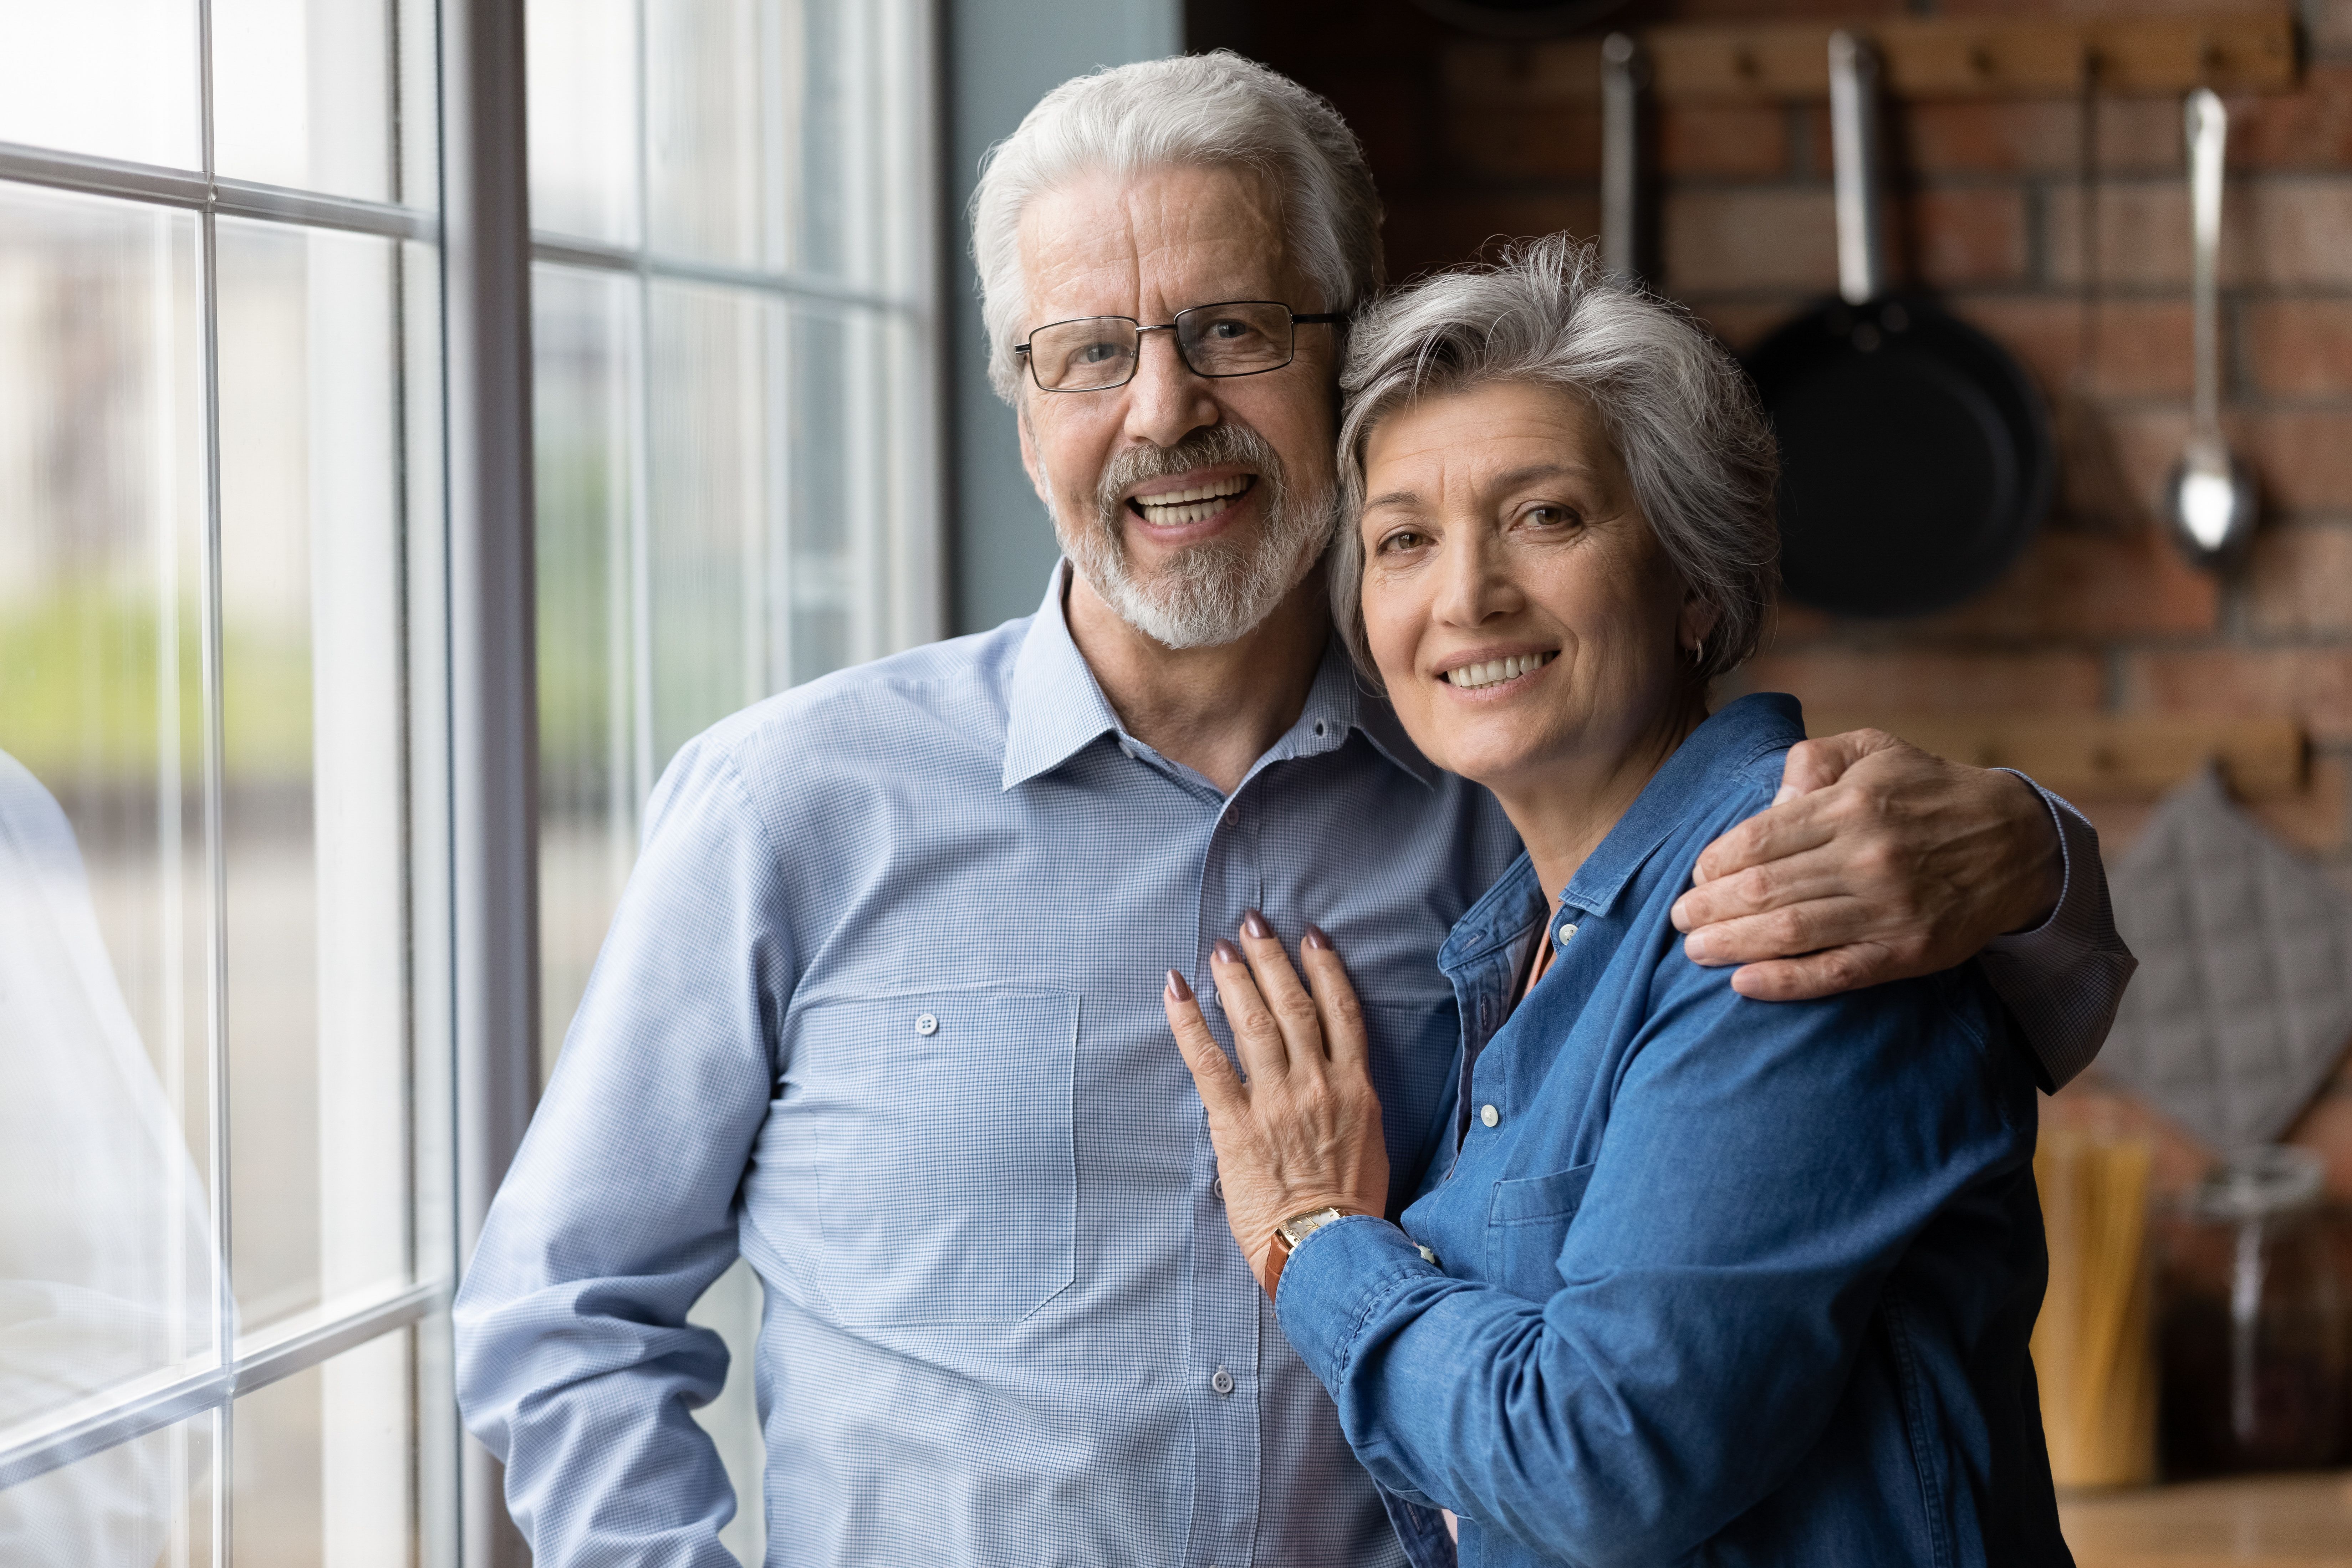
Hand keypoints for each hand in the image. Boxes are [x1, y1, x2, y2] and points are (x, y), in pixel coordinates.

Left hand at [1164, 911, 1389, 1295]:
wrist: (1329, 1249)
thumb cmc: (1351, 1209)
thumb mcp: (1368, 1145)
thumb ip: (1349, 1107)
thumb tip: (1329, 1087)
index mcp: (1355, 1089)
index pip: (1342, 1012)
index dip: (1326, 969)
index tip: (1311, 938)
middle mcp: (1317, 1083)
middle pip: (1295, 1004)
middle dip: (1273, 958)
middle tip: (1253, 924)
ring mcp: (1276, 1100)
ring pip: (1255, 1021)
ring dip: (1235, 977)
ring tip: (1221, 947)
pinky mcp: (1237, 1122)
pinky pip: (1208, 1059)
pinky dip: (1189, 1020)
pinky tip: (1177, 989)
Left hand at [1668, 729, 2062, 1000]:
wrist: (2017, 842)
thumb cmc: (1929, 791)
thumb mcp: (1875, 750)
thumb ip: (1815, 760)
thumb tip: (1772, 798)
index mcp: (1853, 805)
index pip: (1760, 838)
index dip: (1716, 862)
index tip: (1696, 875)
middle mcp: (1867, 856)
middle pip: (1765, 888)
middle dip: (1710, 907)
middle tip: (1679, 918)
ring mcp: (1887, 909)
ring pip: (1790, 932)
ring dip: (1731, 943)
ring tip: (1694, 949)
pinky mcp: (1906, 952)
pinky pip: (1833, 973)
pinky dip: (1783, 982)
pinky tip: (1743, 983)